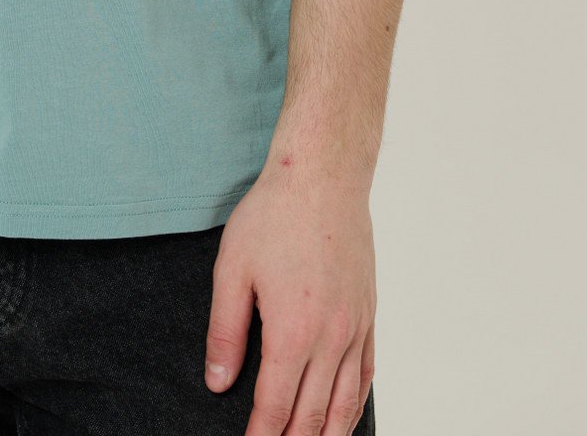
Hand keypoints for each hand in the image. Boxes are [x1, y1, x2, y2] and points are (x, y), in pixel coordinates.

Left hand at [202, 160, 375, 433]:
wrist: (323, 176)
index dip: (262, 435)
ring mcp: (356, 327)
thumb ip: (224, 333)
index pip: (276, 406)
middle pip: (312, 414)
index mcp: (293, 330)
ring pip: (345, 401)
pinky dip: (354, 404)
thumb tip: (217, 384)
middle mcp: (331, 337)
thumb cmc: (273, 216)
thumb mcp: (232, 270)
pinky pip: (367, 373)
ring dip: (328, 433)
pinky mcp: (369, 313)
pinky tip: (343, 416)